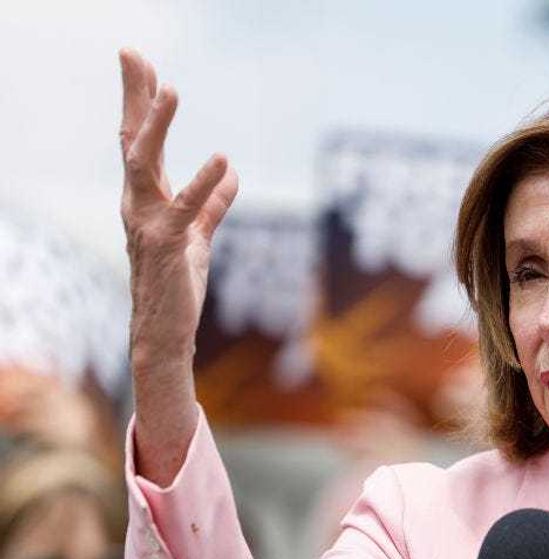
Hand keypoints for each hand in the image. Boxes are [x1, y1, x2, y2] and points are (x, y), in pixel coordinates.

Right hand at [119, 49, 237, 365]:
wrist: (166, 331)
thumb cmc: (177, 284)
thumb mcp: (199, 237)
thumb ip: (213, 206)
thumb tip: (232, 177)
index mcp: (145, 198)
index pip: (139, 141)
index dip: (141, 103)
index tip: (140, 63)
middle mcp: (137, 204)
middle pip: (133, 139)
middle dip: (134, 96)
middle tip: (132, 54)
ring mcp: (148, 223)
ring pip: (145, 164)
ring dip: (157, 126)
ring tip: (171, 89)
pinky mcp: (170, 245)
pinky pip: (186, 209)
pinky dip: (204, 183)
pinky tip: (223, 160)